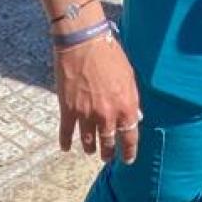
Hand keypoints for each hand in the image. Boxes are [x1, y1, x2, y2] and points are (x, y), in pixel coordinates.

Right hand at [55, 30, 141, 162]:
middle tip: (107, 156)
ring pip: (88, 141)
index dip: (128, 151)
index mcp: (125, 107)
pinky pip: (67, 132)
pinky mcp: (68, 109)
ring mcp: (86, 114)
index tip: (127, 159)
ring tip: (91, 151)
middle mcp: (107, 115)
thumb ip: (133, 99)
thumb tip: (136, 116)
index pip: (129, 137)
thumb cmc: (110, 55)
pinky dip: (66, 142)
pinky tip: (66, 148)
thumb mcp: (129, 76)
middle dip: (108, 152)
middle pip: (108, 142)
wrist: (84, 43)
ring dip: (90, 148)